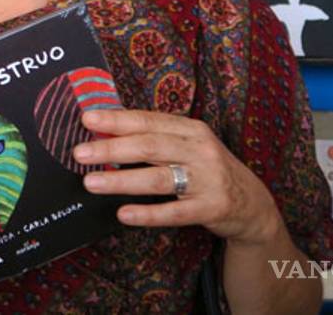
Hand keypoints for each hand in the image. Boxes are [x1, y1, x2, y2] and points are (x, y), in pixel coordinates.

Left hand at [73, 110, 284, 246]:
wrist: (253, 204)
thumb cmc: (208, 169)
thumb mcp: (189, 145)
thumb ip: (155, 137)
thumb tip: (107, 132)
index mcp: (191, 129)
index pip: (148, 121)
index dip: (117, 120)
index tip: (87, 118)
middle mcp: (200, 150)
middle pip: (149, 146)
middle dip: (112, 148)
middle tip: (80, 153)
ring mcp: (208, 179)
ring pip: (158, 178)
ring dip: (122, 180)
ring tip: (91, 183)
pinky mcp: (212, 208)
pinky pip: (175, 212)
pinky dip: (148, 214)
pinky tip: (124, 214)